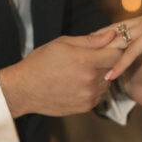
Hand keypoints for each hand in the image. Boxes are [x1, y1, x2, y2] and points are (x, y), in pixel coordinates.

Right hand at [0, 29, 118, 117]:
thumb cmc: (40, 63)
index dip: (113, 50)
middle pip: (113, 69)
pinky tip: (76, 84)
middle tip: (88, 60)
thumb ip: (90, 40)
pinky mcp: (85, 107)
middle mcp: (90, 80)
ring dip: (100, 77)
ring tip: (79, 73)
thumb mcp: (62, 44)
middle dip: (104, 63)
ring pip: (107, 83)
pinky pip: (98, 95)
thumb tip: (111, 34)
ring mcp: (88, 96)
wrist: (24, 89)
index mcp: (85, 61)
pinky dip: (93, 89)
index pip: (117, 55)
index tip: (105, 49)